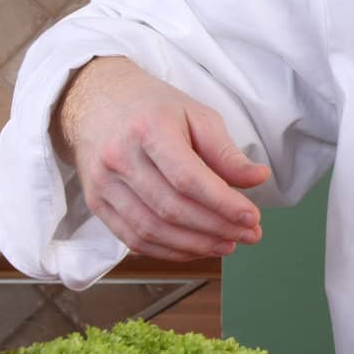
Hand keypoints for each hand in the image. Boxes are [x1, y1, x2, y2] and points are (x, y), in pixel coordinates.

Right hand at [52, 57, 271, 260]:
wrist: (97, 102)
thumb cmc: (154, 108)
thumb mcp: (197, 115)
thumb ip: (226, 151)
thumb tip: (257, 178)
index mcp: (149, 129)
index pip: (188, 178)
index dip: (222, 203)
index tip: (252, 217)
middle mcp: (120, 159)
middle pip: (171, 208)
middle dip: (216, 228)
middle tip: (249, 234)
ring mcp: (103, 185)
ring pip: (151, 230)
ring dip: (195, 245)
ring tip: (229, 244)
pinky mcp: (96, 204)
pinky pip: (133, 239)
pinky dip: (168, 250)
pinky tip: (196, 248)